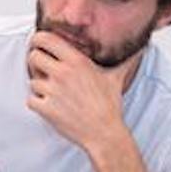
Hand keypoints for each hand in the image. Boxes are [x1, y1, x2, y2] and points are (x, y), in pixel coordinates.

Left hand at [25, 30, 130, 154]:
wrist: (104, 133)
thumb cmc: (109, 106)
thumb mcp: (116, 78)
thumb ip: (124, 60)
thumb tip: (140, 49)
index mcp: (77, 61)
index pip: (46, 39)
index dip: (39, 40)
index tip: (39, 45)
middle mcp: (63, 73)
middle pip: (33, 56)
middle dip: (35, 63)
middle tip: (42, 70)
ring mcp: (53, 91)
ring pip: (32, 80)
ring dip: (38, 86)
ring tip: (52, 93)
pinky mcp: (46, 108)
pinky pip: (30, 100)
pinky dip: (36, 103)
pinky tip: (49, 106)